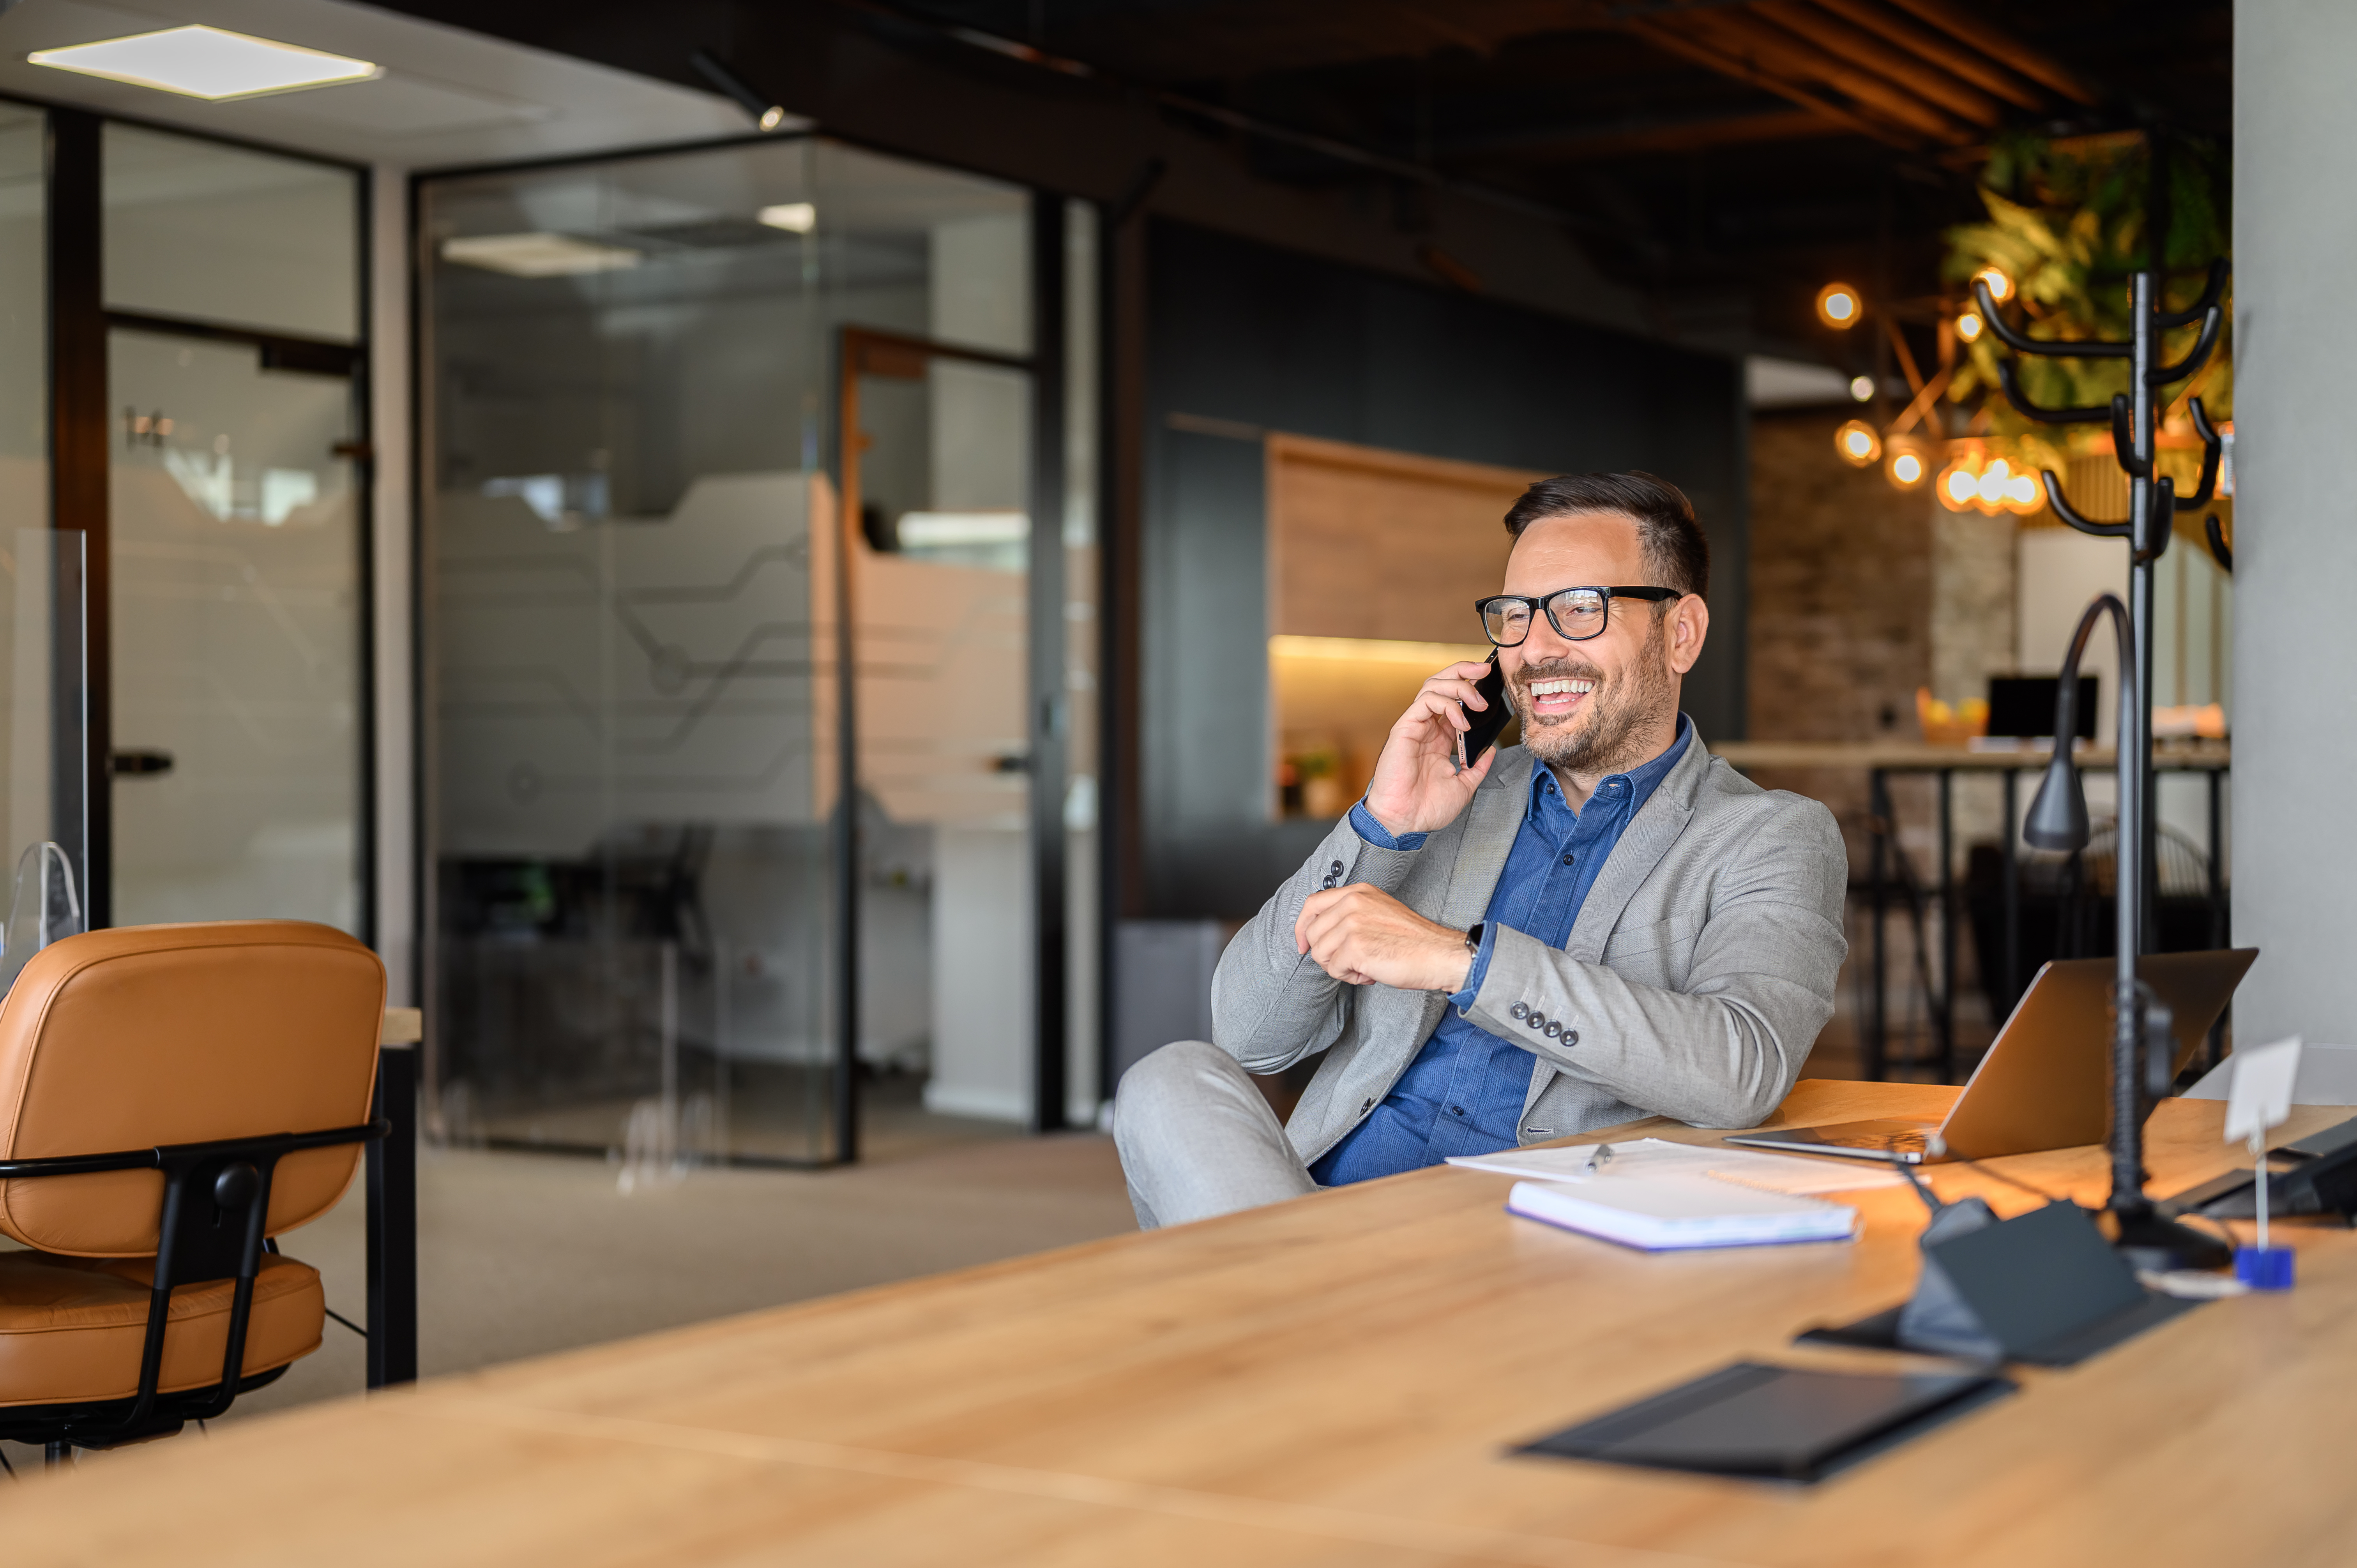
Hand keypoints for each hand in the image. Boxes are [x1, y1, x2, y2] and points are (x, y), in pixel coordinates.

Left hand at [1294, 884, 1473, 992]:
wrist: (1439, 954)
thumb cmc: (1413, 941)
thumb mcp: (1379, 912)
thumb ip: (1350, 914)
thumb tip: (1321, 935)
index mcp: (1358, 892)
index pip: (1311, 903)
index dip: (1302, 927)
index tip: (1304, 944)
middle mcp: (1352, 902)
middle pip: (1312, 933)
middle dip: (1326, 954)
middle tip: (1351, 962)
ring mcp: (1352, 923)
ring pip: (1320, 953)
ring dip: (1339, 968)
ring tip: (1365, 968)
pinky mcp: (1355, 946)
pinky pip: (1334, 969)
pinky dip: (1350, 978)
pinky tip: (1371, 974)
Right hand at [1362, 661, 1497, 836]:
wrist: (1405, 822)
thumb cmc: (1427, 808)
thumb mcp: (1464, 786)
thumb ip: (1478, 767)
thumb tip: (1492, 749)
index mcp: (1439, 738)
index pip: (1453, 701)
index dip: (1471, 687)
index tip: (1492, 683)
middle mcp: (1426, 728)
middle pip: (1441, 684)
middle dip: (1463, 672)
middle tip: (1485, 671)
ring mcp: (1414, 726)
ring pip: (1432, 686)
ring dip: (1459, 686)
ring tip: (1478, 703)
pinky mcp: (1404, 729)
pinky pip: (1425, 702)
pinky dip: (1447, 704)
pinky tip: (1462, 721)